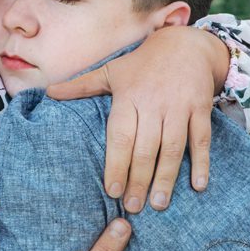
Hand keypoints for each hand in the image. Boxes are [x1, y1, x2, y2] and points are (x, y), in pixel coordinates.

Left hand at [47, 26, 229, 212]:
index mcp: (129, 96)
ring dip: (166, 177)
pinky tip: (198, 186)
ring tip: (158, 204)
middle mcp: (154, 103)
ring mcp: (179, 106)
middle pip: (146, 147)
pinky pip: (201, 138)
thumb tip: (48, 92)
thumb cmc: (142, 63)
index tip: (111, 190)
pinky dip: (202, 162)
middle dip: (139, 179)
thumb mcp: (111, 71)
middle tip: (132, 206)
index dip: (116, 164)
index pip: (120, 136)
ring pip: (173, 147)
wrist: (186, 44)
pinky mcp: (201, 108)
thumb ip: (81, 85)